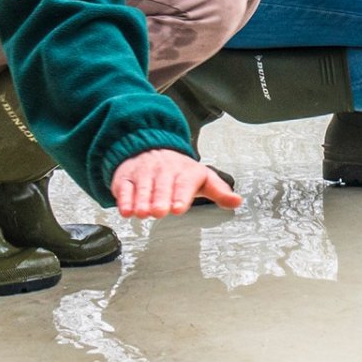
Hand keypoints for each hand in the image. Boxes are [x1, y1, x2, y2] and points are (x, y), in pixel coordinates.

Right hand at [111, 149, 241, 217]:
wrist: (151, 148)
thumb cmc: (179, 171)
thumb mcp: (203, 179)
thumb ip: (219, 192)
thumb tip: (237, 201)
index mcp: (185, 172)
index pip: (184, 184)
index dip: (180, 196)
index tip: (178, 208)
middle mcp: (164, 171)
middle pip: (162, 186)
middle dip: (160, 199)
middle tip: (160, 211)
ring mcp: (144, 173)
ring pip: (143, 187)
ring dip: (142, 201)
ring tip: (143, 213)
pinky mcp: (126, 178)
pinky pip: (124, 188)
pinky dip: (124, 199)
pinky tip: (126, 210)